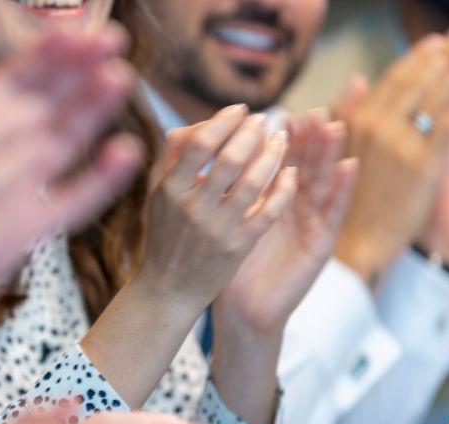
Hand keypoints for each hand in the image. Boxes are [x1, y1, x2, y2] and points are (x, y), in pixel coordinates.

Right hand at [134, 104, 297, 311]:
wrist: (168, 288)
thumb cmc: (165, 234)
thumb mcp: (156, 193)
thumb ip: (172, 156)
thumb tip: (201, 122)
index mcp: (170, 189)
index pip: (200, 143)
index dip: (223, 121)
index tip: (240, 110)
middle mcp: (193, 208)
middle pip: (231, 158)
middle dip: (253, 133)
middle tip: (264, 120)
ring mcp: (218, 229)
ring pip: (255, 182)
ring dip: (274, 155)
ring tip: (281, 139)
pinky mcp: (239, 247)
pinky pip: (269, 211)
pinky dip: (284, 188)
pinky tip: (292, 173)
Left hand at [215, 110, 354, 336]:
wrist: (243, 307)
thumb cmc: (231, 263)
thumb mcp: (228, 218)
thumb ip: (227, 188)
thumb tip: (211, 152)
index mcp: (272, 199)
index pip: (282, 161)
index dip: (285, 138)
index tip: (281, 113)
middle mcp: (295, 207)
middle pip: (306, 165)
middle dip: (311, 138)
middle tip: (315, 110)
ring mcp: (310, 223)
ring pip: (323, 182)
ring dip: (331, 154)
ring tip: (335, 126)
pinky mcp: (321, 243)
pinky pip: (334, 212)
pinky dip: (344, 188)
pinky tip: (349, 166)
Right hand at [334, 26, 448, 286]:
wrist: (357, 244)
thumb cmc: (342, 202)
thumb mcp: (332, 153)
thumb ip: (346, 113)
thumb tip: (356, 79)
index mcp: (353, 123)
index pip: (390, 80)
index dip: (415, 58)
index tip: (432, 44)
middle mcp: (376, 128)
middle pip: (415, 81)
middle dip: (439, 57)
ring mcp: (402, 144)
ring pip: (434, 95)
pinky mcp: (425, 163)